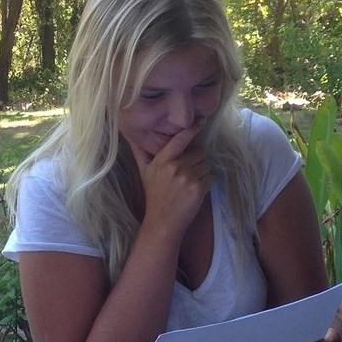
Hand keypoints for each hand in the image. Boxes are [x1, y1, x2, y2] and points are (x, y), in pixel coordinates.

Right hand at [129, 120, 212, 239]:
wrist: (163, 220)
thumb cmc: (154, 194)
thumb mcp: (144, 171)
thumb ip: (140, 152)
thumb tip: (130, 135)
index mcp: (163, 160)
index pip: (180, 139)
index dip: (192, 129)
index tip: (201, 121)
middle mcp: (176, 167)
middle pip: (199, 152)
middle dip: (196, 159)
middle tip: (187, 170)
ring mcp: (188, 178)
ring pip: (206, 164)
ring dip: (202, 171)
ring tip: (189, 181)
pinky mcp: (199, 189)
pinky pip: (210, 177)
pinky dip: (206, 182)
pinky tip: (194, 190)